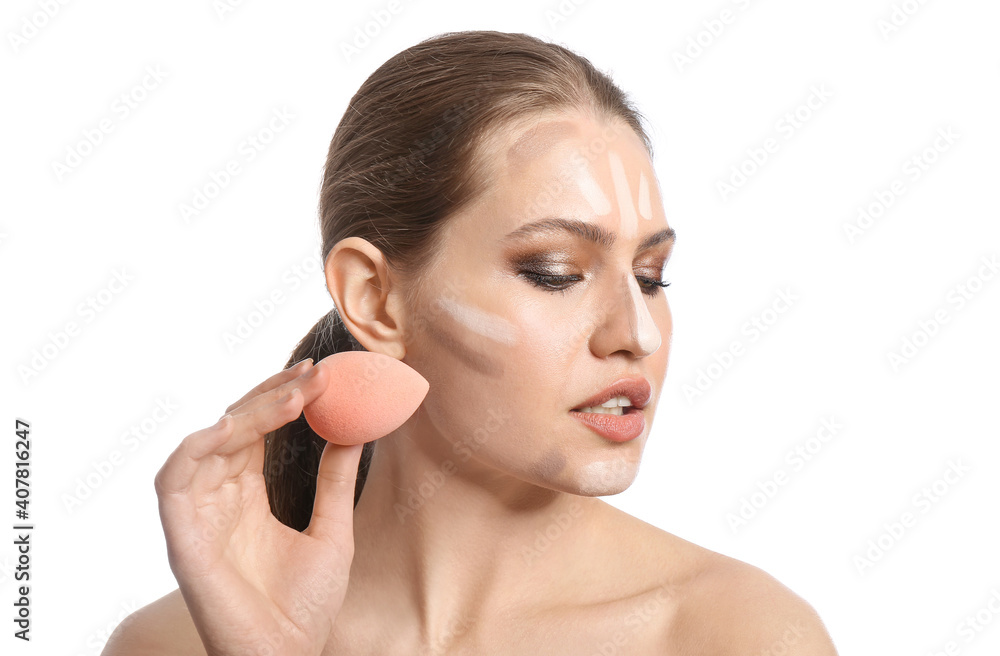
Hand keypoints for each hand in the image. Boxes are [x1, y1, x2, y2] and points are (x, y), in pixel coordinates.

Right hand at [154, 358, 361, 654]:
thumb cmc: (306, 605)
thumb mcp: (332, 530)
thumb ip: (335, 481)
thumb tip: (356, 430)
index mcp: (247, 496)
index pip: (255, 431)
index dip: (280, 398)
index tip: (319, 374)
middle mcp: (218, 499)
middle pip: (232, 428)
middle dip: (270, 395)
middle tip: (312, 374)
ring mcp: (198, 517)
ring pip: (207, 444)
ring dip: (245, 414)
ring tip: (290, 397)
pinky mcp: (182, 538)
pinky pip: (172, 482)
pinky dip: (194, 449)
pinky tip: (231, 427)